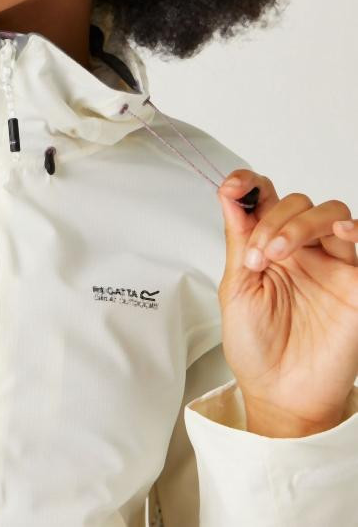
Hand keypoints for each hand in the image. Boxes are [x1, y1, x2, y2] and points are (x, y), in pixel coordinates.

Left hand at [216, 170, 357, 435]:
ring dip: (300, 223)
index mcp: (268, 245)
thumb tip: (231, 191)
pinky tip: (337, 233)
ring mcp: (332, 264)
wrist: (279, 393)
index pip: (265, 198)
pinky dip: (353, 231)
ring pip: (330, 214)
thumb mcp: (238, 286)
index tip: (234, 186)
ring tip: (277, 253)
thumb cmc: (256, 345)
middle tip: (256, 254)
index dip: (250, 183)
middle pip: (297, 203)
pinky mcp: (357, 284)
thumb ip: (241, 237)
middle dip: (271, 220)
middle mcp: (302, 250)